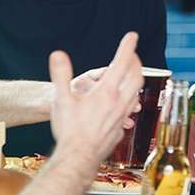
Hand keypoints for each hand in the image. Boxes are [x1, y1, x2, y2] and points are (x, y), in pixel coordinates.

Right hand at [49, 32, 142, 164]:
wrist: (78, 159)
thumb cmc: (69, 131)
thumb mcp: (61, 100)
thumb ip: (60, 76)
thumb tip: (58, 55)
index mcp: (107, 93)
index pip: (122, 64)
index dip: (128, 47)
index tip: (132, 35)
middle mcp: (119, 103)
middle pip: (136, 76)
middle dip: (136, 61)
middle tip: (131, 53)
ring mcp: (122, 116)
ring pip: (136, 92)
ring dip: (135, 79)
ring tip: (130, 74)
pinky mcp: (120, 128)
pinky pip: (130, 108)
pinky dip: (130, 97)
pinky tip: (124, 100)